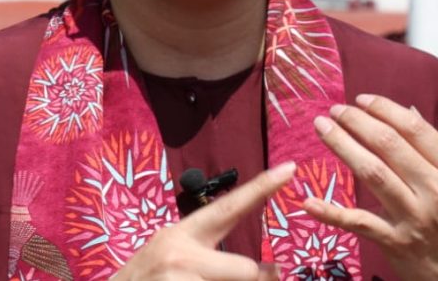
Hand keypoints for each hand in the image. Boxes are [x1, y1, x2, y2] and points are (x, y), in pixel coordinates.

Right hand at [111, 162, 294, 280]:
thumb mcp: (172, 257)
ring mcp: (179, 279)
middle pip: (246, 269)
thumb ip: (210, 255)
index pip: (228, 208)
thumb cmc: (147, 280)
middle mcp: (180, 253)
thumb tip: (269, 271)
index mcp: (182, 235)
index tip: (290, 168)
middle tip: (265, 278)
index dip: (261, 189)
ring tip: (199, 280)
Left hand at [305, 94, 437, 280]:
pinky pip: (359, 222)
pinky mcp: (396, 242)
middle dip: (357, 121)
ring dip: (342, 146)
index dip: (385, 109)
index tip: (361, 99)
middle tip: (335, 109)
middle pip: (389, 145)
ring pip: (372, 173)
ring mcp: (416, 217)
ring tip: (322, 128)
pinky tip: (308, 200)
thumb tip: (409, 110)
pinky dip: (331, 212)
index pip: (415, 129)